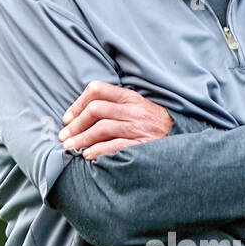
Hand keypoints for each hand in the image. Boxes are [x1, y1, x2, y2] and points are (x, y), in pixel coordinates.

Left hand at [59, 81, 173, 159]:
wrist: (180, 139)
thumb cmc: (154, 125)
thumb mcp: (138, 107)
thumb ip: (115, 105)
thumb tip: (84, 112)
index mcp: (130, 97)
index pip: (97, 90)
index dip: (77, 103)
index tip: (67, 118)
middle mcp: (133, 110)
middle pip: (96, 110)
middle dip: (76, 124)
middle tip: (64, 136)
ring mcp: (138, 127)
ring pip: (102, 128)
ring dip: (81, 139)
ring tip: (70, 148)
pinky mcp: (142, 145)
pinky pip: (115, 146)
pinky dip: (98, 151)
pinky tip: (88, 156)